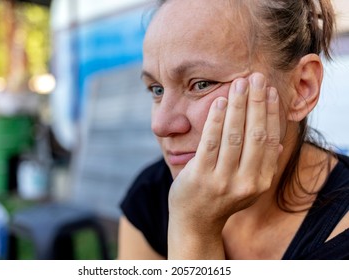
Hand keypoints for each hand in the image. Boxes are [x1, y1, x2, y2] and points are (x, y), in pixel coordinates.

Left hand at [167, 73, 281, 258]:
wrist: (195, 221)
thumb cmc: (221, 197)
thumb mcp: (248, 185)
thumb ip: (262, 165)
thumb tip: (278, 141)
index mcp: (261, 181)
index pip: (270, 140)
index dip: (271, 113)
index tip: (270, 91)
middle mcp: (246, 182)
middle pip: (255, 134)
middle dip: (256, 102)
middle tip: (255, 77)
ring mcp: (222, 181)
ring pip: (233, 135)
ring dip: (237, 105)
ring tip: (238, 83)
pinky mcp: (200, 176)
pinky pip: (210, 142)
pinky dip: (215, 119)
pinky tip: (218, 101)